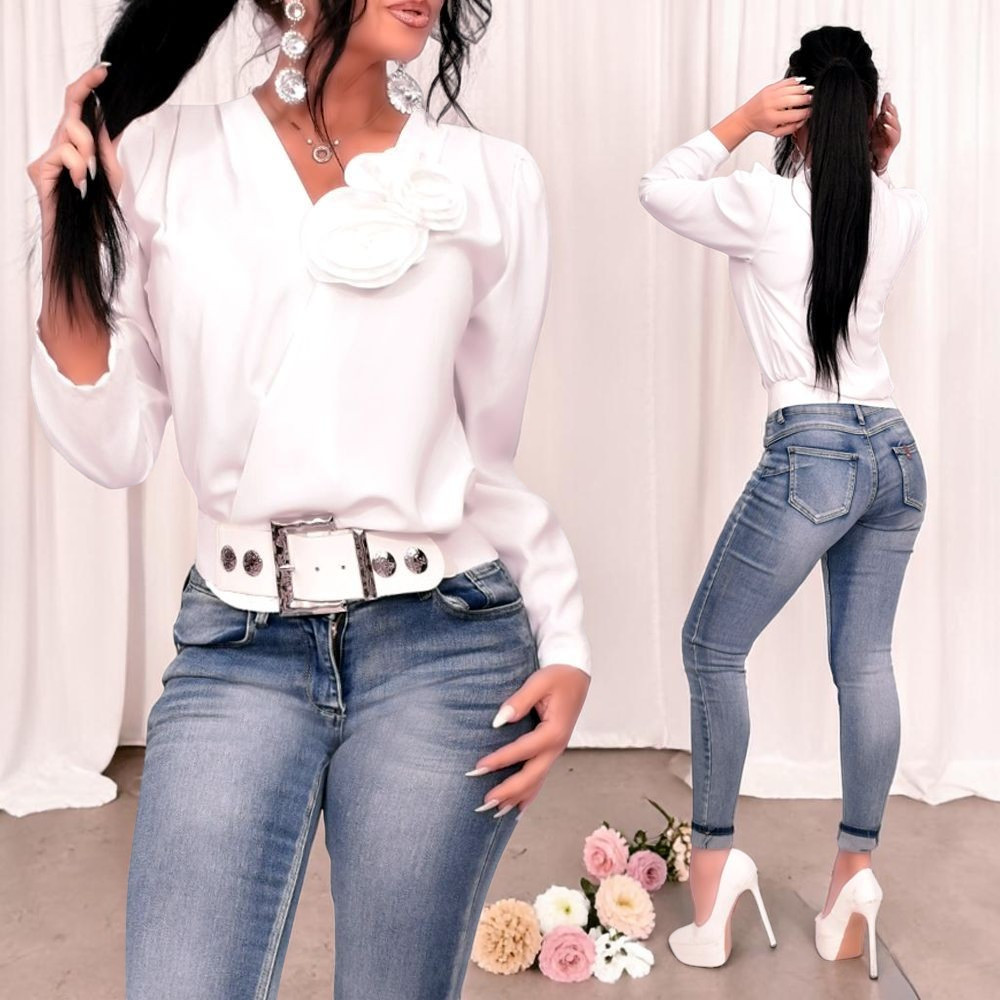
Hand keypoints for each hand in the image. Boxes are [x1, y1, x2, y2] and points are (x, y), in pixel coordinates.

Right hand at [26, 63, 121, 223]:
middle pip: (72, 106)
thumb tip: (109, 116)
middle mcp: (60, 143)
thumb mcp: (112, 172)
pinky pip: (64, 152)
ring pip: (72, 131)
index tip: (105, 71)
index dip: (89, 85)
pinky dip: (79, 167)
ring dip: (89, 151)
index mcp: (77, 143)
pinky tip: (80, 183)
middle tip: (104, 91)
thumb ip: (107, 144)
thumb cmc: (97, 208)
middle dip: (89, 98)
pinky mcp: (40, 167)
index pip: (79, 106)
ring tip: (90, 175)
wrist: (85, 236)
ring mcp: (48, 155)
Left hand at [469, 664, 590, 817]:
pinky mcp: (551, 750)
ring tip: (495, 813)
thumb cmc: (559, 675)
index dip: (500, 760)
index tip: (478, 768)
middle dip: (508, 791)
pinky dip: (528, 793)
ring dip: (516, 797)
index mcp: (555, 731)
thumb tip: (499, 720)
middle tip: (484, 801)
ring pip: (536, 781)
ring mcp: (555, 750)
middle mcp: (557, 746)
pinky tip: (517, 806)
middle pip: (532, 776)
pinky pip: (539, 776)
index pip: (524, 750)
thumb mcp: (539, 682)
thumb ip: (519, 701)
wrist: (577, 674)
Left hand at [711, 76, 812, 150]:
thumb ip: (791, 128)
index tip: (811, 112)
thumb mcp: (776, 132)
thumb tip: (803, 119)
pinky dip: (795, 81)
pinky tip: (802, 83)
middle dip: (806, 99)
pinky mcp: (770, 87)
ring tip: (809, 91)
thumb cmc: (763, 125)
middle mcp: (771, 105)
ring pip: (791, 89)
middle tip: (813, 100)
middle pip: (794, 100)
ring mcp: (770, 94)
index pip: (795, 115)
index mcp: (773, 118)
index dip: (806, 113)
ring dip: (803, 89)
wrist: (747, 116)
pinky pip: (785, 81)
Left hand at [870, 92, 900, 174]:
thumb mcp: (870, 129)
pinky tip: (886, 127)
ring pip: (895, 126)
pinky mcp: (890, 148)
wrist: (871, 162)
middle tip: (887, 102)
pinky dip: (890, 132)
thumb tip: (873, 104)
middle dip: (890, 109)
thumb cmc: (873, 146)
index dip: (888, 104)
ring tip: (885, 113)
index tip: (886, 95)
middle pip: (893, 118)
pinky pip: (893, 138)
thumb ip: (873, 117)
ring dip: (891, 119)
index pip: (889, 112)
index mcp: (886, 125)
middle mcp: (891, 131)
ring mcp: (891, 139)